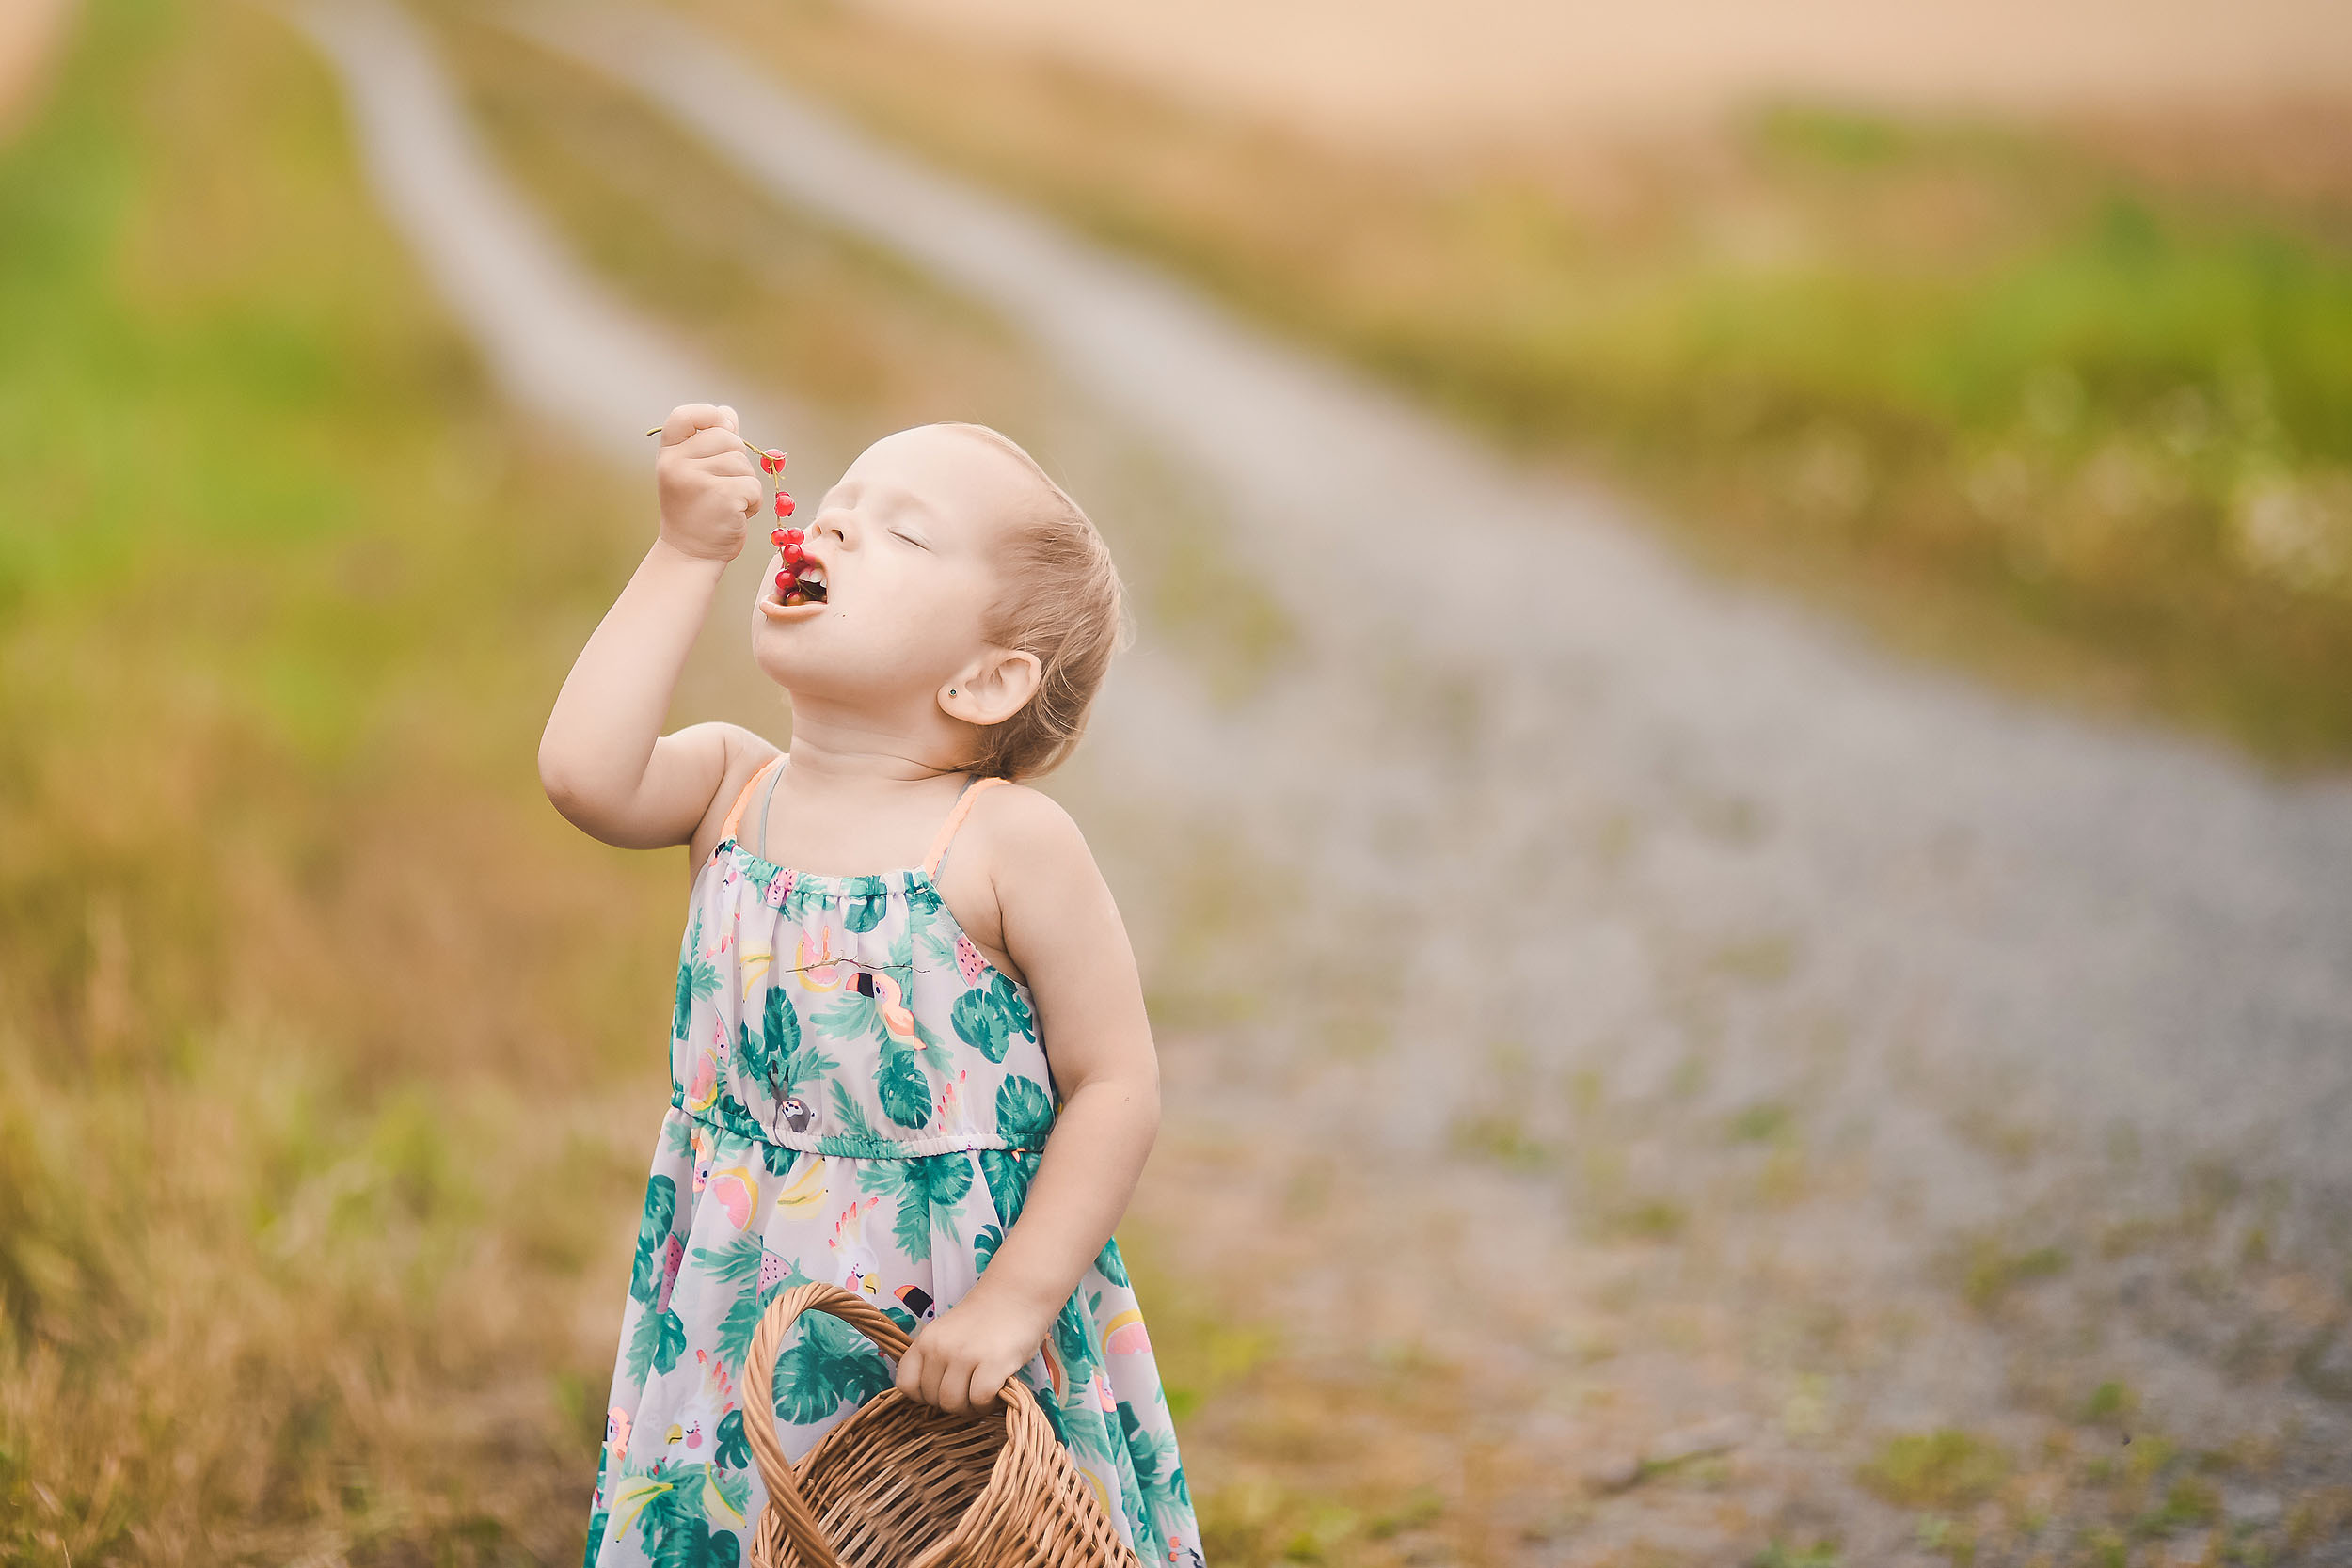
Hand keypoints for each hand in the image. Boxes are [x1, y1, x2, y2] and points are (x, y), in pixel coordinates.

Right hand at [655, 403, 761, 563]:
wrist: (690, 554)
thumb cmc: (697, 511)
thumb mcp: (696, 472)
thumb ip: (712, 441)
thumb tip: (728, 412)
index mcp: (669, 453)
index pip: (685, 415)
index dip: (709, 415)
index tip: (723, 429)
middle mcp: (676, 463)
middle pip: (727, 437)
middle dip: (737, 461)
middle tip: (723, 487)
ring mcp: (696, 480)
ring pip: (743, 464)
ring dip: (745, 485)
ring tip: (726, 504)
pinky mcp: (721, 497)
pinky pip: (753, 486)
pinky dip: (753, 503)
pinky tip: (735, 515)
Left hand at [893, 1289, 1053, 1415]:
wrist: (1017, 1293)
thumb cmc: (985, 1319)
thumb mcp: (948, 1334)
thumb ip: (936, 1359)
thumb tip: (934, 1398)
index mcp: (925, 1340)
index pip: (906, 1384)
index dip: (924, 1395)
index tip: (944, 1388)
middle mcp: (940, 1348)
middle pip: (933, 1400)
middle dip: (954, 1402)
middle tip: (971, 1389)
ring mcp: (965, 1355)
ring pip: (954, 1404)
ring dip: (971, 1406)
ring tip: (985, 1391)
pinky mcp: (993, 1362)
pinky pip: (979, 1400)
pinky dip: (988, 1403)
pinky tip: (997, 1388)